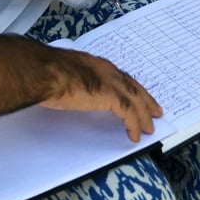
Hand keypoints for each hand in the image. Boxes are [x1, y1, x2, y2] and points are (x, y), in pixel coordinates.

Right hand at [40, 49, 162, 141]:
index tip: (137, 95)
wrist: (44, 71)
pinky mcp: (110, 96)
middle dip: (145, 100)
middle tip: (155, 111)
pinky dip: (133, 125)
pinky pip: (128, 114)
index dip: (130, 87)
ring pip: (135, 100)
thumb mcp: (61, 72)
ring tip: (149, 128)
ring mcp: (110, 82)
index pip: (119, 76)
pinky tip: (134, 135)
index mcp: (94, 64)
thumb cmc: (44, 70)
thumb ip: (70, 79)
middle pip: (133, 86)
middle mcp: (106, 70)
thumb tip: (66, 87)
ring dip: (143, 115)